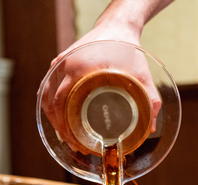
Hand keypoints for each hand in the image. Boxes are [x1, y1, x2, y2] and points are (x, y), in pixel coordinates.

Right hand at [39, 24, 160, 153]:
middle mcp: (66, 66)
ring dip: (54, 119)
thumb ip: (151, 101)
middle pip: (52, 104)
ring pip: (46, 97)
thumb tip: (150, 129)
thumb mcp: (142, 76)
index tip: (77, 143)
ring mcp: (60, 64)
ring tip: (68, 137)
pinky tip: (59, 119)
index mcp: (80, 70)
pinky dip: (51, 105)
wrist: (117, 26)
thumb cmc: (128, 49)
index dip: (67, 128)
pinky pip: (48, 87)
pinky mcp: (61, 63)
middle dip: (62, 129)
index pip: (62, 105)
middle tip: (76, 145)